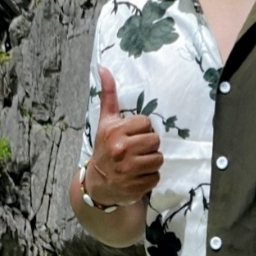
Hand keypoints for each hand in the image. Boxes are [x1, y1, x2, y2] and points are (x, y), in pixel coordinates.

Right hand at [86, 67, 163, 205]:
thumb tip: (103, 68)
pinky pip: (156, 176)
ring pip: (158, 159)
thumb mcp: (105, 121)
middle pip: (155, 141)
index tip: (132, 136)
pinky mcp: (136, 187)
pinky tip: (138, 176)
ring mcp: (128, 170)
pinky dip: (150, 177)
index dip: (142, 129)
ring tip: (138, 163)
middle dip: (149, 146)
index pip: (146, 123)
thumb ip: (108, 95)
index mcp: (115, 132)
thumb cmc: (105, 148)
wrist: (97, 184)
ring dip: (151, 162)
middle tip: (137, 150)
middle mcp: (121, 150)